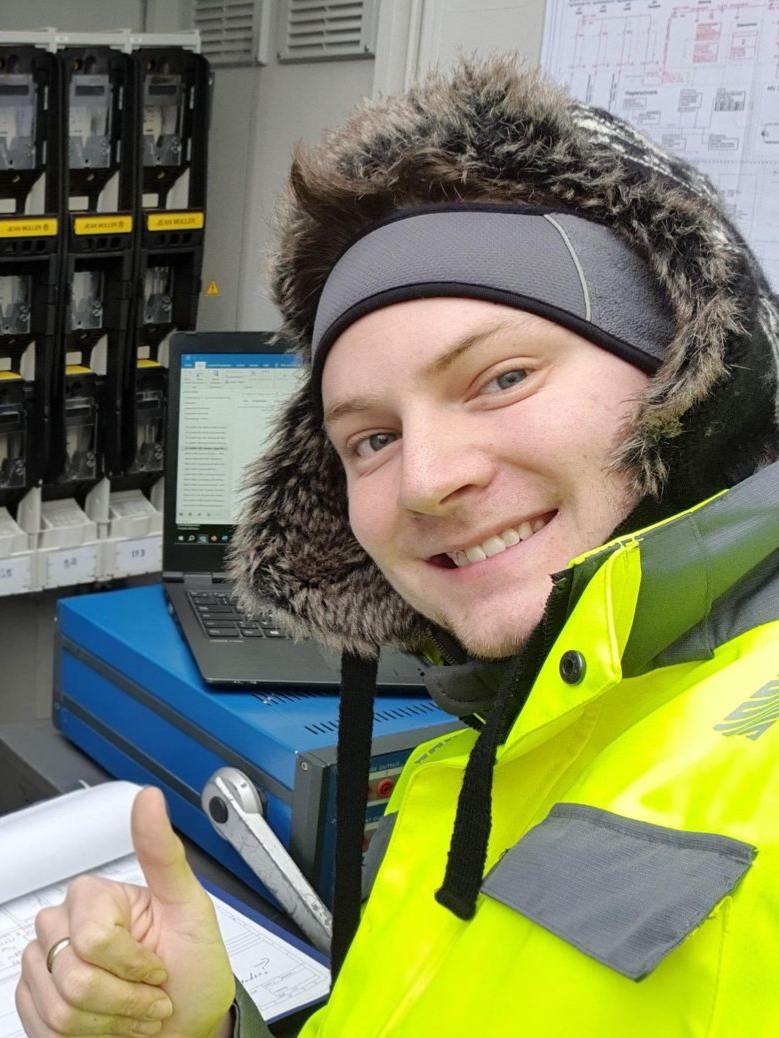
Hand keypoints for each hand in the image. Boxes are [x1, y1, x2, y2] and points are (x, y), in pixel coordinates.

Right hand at [16, 787, 235, 1037]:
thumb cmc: (193, 966)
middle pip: (75, 977)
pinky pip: (43, 1031)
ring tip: (136, 1013)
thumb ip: (164, 853)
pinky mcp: (36, 1004)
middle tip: (150, 995)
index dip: (133, 964)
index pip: (94, 938)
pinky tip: (109, 1026)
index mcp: (97, 897)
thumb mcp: (191, 906)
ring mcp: (45, 966)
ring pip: (61, 1010)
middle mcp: (64, 926)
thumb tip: (148, 798)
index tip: (158, 968)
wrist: (189, 1021)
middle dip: (125, 999)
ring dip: (111, 1023)